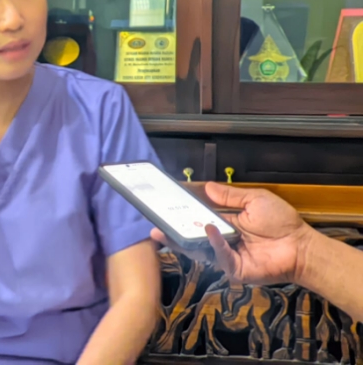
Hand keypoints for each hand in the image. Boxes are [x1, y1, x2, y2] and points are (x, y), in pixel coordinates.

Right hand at [150, 182, 315, 284]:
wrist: (301, 246)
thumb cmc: (281, 223)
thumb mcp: (254, 200)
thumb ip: (230, 195)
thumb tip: (207, 186)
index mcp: (226, 224)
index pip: (199, 218)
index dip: (184, 213)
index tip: (166, 205)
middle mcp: (223, 240)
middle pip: (193, 236)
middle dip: (173, 231)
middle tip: (154, 224)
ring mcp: (226, 256)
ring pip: (199, 249)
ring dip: (183, 240)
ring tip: (165, 231)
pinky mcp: (234, 269)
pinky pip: (219, 255)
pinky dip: (214, 243)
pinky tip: (209, 230)